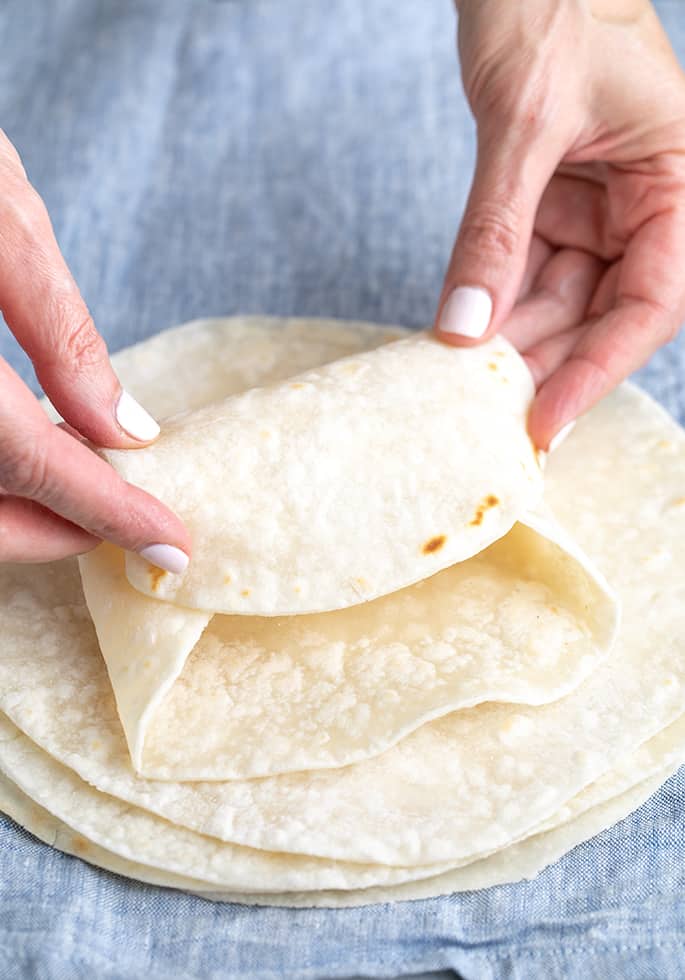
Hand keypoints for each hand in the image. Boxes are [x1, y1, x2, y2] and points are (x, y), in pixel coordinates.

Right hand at [0, 131, 189, 569]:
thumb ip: (62, 332)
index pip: (33, 463)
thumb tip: (126, 430)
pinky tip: (24, 449)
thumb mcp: (1, 217)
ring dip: (19, 510)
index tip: (169, 546)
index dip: (108, 512)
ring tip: (82, 486)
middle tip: (125, 519)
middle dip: (57, 530)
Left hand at [435, 0, 684, 448]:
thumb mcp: (522, 125)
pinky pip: (524, 274)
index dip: (599, 368)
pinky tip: (460, 338)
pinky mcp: (552, 209)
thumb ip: (495, 230)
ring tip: (464, 388)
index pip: (650, 303)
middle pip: (600, 315)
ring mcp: (597, 213)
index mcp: (678, 184)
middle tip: (490, 416)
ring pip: (558, 303)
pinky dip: (491, 306)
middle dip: (546, 364)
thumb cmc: (548, 8)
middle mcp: (645, 208)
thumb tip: (464, 328)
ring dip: (512, 344)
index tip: (547, 418)